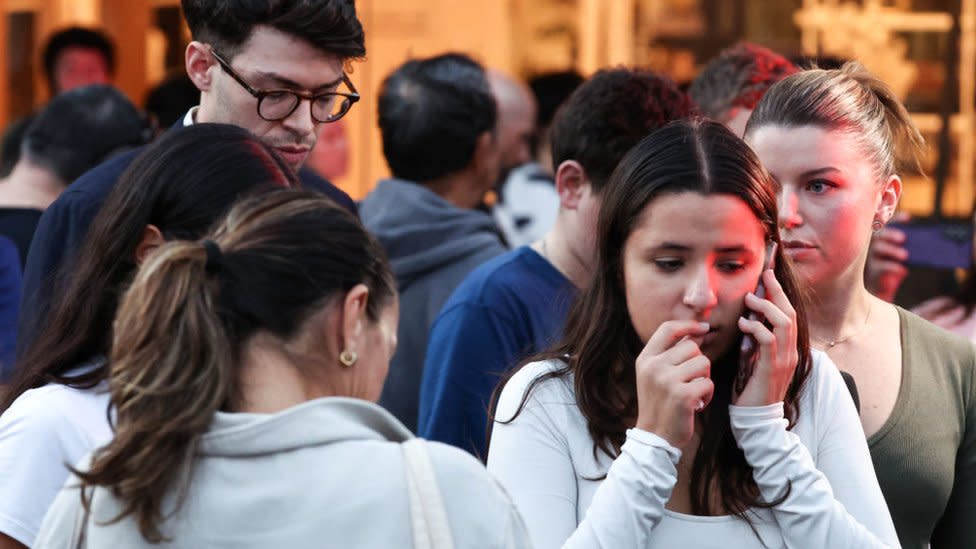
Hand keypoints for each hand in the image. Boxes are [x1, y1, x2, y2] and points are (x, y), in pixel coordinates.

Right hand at [634, 320, 713, 447]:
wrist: (654, 437)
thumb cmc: (659, 404)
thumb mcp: (654, 375)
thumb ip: (670, 354)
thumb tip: (696, 332)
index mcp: (645, 359)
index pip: (668, 329)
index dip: (688, 325)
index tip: (703, 328)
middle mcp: (654, 367)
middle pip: (692, 346)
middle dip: (698, 362)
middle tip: (690, 381)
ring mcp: (667, 381)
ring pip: (703, 362)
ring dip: (704, 378)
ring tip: (693, 392)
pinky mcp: (682, 396)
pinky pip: (708, 383)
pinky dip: (708, 394)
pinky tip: (697, 404)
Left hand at [734, 269, 797, 406]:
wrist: (756, 418)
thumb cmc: (752, 388)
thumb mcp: (755, 360)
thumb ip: (756, 342)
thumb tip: (748, 322)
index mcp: (788, 349)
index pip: (789, 315)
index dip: (781, 294)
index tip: (769, 276)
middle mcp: (791, 352)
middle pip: (790, 313)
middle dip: (778, 292)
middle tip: (765, 276)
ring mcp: (784, 360)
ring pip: (784, 323)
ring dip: (766, 307)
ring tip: (749, 300)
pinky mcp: (772, 368)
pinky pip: (768, 340)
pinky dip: (756, 328)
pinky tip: (744, 324)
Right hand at [865, 211, 909, 302]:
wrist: (882, 286)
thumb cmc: (895, 267)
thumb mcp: (904, 255)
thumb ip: (912, 247)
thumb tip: (931, 243)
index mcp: (883, 238)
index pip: (888, 224)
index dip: (896, 220)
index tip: (908, 217)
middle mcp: (874, 244)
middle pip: (878, 234)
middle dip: (890, 234)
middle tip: (903, 238)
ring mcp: (871, 257)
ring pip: (877, 248)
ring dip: (892, 250)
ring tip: (905, 255)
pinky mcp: (872, 271)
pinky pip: (880, 267)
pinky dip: (892, 267)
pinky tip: (903, 270)